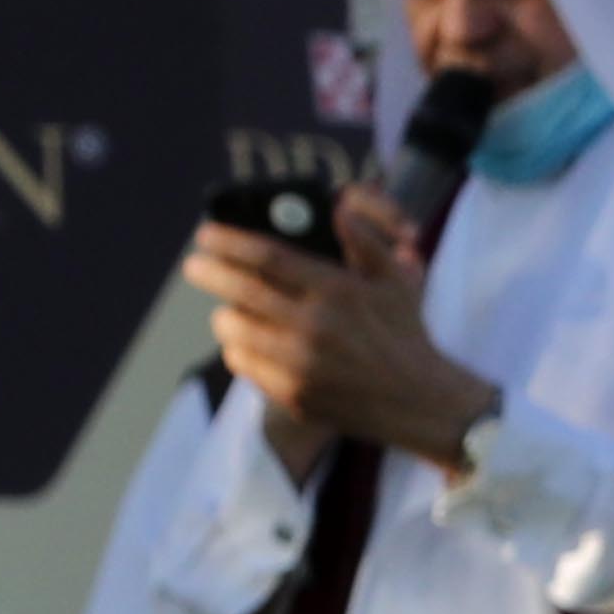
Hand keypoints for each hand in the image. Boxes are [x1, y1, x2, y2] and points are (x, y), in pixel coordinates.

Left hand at [189, 184, 500, 482]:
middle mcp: (315, 328)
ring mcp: (302, 366)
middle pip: (241, 292)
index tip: (205, 234)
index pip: (267, 257)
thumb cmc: (406, 334)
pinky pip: (246, 366)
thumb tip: (339, 210)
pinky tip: (248, 343)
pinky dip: (239, 350)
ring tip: (227, 310)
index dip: (229, 242)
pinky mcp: (295, 396)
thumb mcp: (397, 281)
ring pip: (236, 332)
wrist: (420, 403)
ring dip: (224, 316)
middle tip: (193, 266)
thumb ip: (367, 241)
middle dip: (208, 273)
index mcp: (337, 292)